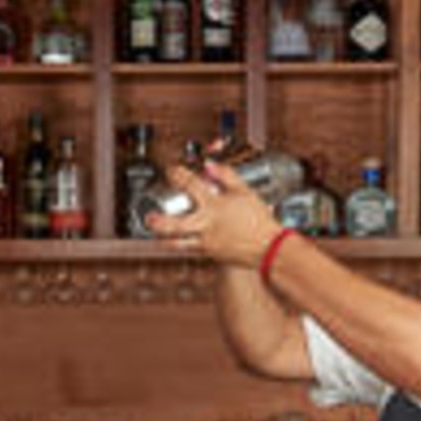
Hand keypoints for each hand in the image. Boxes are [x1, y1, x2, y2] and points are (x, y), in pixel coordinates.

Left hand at [147, 161, 281, 268]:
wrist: (270, 249)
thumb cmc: (260, 222)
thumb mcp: (245, 191)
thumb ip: (226, 176)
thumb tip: (210, 165)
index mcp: (214, 206)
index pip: (190, 185)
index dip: (177, 174)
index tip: (172, 170)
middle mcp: (207, 226)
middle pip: (174, 225)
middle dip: (158, 221)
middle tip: (150, 218)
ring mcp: (207, 243)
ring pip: (178, 243)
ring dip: (166, 238)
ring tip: (159, 235)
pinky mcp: (212, 255)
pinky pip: (193, 249)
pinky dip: (185, 244)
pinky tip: (185, 240)